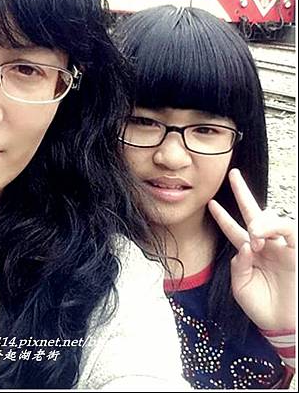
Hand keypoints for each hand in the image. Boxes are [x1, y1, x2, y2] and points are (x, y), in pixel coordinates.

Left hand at [208, 168, 294, 330]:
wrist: (282, 325)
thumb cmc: (261, 307)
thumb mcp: (240, 286)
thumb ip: (238, 265)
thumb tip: (244, 245)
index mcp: (248, 251)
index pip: (233, 228)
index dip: (222, 216)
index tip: (210, 203)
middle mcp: (264, 244)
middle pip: (252, 212)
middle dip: (242, 192)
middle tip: (233, 174)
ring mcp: (280, 246)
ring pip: (271, 219)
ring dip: (259, 222)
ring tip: (253, 235)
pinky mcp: (295, 250)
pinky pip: (288, 230)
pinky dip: (273, 229)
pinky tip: (262, 238)